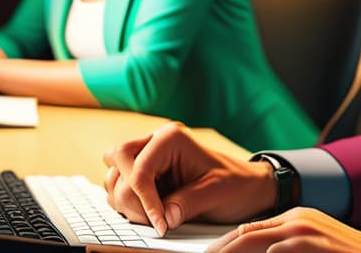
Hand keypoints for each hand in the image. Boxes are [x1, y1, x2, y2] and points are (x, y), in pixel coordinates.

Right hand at [103, 122, 275, 235]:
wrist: (247, 188)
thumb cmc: (236, 185)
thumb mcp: (218, 193)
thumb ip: (190, 203)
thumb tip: (165, 217)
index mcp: (171, 137)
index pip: (139, 167)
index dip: (144, 199)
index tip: (160, 224)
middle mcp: (154, 142)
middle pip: (117, 160)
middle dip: (130, 195)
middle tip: (155, 219)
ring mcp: (146, 158)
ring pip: (113, 175)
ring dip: (126, 202)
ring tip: (156, 218)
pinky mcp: (144, 176)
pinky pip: (118, 188)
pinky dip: (127, 205)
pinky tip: (151, 215)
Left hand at [205, 207, 360, 252]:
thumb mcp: (316, 247)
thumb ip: (287, 249)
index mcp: (297, 218)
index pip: (250, 231)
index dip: (225, 246)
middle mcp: (297, 218)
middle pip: (244, 235)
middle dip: (219, 251)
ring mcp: (304, 229)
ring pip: (251, 242)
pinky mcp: (310, 242)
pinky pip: (273, 252)